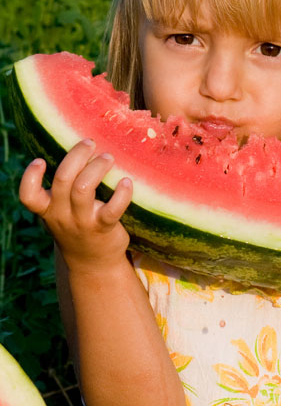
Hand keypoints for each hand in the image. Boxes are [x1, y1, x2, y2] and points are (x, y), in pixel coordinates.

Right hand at [19, 139, 132, 272]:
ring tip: (109, 157)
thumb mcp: (61, 212)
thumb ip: (62, 190)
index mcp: (48, 210)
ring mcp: (82, 222)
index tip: (39, 160)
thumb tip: (79, 152)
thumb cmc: (77, 226)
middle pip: (62, 180)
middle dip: (76, 156)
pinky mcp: (104, 227)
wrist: (93, 262)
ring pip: (84, 189)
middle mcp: (61, 215)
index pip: (28, 196)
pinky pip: (112, 209)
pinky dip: (122, 193)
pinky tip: (127, 181)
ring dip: (97, 168)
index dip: (30, 177)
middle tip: (90, 142)